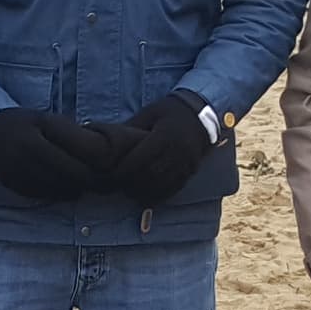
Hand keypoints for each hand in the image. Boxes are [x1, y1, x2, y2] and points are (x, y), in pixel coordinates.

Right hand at [0, 108, 114, 201]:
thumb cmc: (21, 122)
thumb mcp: (44, 119)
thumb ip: (67, 136)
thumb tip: (97, 152)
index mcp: (34, 144)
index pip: (72, 167)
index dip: (93, 174)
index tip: (108, 173)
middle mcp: (24, 165)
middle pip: (66, 182)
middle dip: (87, 184)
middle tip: (104, 183)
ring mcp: (17, 179)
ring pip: (56, 193)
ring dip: (74, 190)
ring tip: (87, 183)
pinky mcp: (14, 187)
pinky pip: (42, 195)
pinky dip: (58, 193)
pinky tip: (66, 186)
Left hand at [105, 91, 221, 205]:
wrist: (201, 114)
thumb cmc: (169, 112)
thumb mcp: (149, 113)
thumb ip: (131, 127)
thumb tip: (109, 141)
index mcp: (165, 135)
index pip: (140, 159)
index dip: (124, 171)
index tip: (111, 176)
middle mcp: (178, 151)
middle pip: (150, 175)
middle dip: (132, 184)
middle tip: (118, 187)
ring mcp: (187, 163)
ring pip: (162, 185)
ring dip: (144, 192)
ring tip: (130, 193)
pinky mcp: (191, 171)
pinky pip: (174, 188)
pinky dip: (159, 196)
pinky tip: (147, 197)